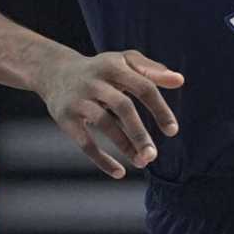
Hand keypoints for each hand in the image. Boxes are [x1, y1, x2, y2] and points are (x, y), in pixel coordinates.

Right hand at [42, 50, 183, 177]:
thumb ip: (151, 70)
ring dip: (124, 146)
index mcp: (114, 65)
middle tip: (153, 156)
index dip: (159, 109)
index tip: (172, 131)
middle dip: (139, 133)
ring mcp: (79, 99)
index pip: (143, 87)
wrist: (54, 71)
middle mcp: (95, 81)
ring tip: (142, 162)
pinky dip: (101, 159)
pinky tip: (119, 172)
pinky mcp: (65, 117)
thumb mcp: (124, 61)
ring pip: (104, 124)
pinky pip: (84, 142)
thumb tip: (179, 80)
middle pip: (122, 106)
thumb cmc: (101, 69)